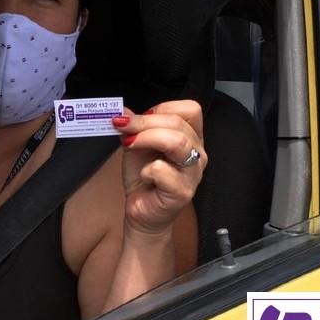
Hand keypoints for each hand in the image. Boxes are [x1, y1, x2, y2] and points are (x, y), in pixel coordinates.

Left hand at [111, 100, 205, 236]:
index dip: (161, 108)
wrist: (142, 210)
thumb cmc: (144, 178)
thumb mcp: (136, 145)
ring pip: (177, 142)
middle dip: (145, 122)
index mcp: (191, 138)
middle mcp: (197, 153)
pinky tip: (145, 176)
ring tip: (130, 144)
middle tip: (123, 125)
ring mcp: (193, 173)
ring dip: (147, 138)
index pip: (189, 110)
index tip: (137, 117)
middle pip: (178, 123)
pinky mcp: (182, 192)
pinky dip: (147, 169)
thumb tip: (123, 112)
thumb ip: (133, 128)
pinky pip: (163, 170)